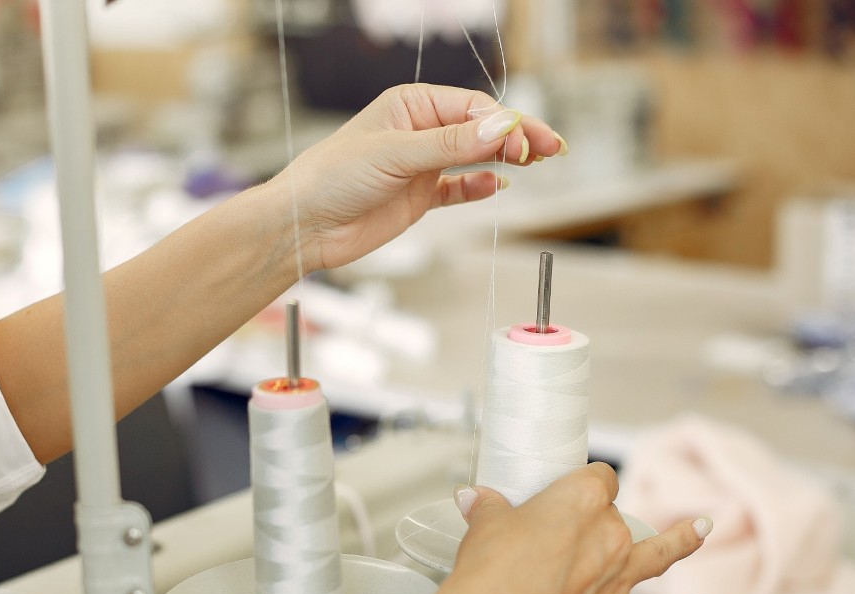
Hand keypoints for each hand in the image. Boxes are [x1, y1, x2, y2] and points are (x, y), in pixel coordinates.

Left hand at [269, 83, 564, 272]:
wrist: (305, 226)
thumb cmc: (331, 177)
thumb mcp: (395, 155)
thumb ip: (450, 144)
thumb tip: (500, 126)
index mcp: (410, 106)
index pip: (472, 108)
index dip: (504, 123)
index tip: (526, 141)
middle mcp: (418, 132)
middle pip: (480, 129)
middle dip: (515, 136)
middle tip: (549, 148)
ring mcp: (420, 165)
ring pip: (474, 156)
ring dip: (504, 158)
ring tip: (536, 161)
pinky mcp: (418, 198)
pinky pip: (459, 188)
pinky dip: (480, 187)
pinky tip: (499, 186)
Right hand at [450, 463, 728, 593]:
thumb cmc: (489, 572)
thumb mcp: (483, 526)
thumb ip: (488, 509)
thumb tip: (474, 498)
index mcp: (580, 500)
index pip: (598, 478)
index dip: (588, 482)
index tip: (578, 486)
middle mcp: (609, 535)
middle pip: (617, 517)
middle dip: (599, 523)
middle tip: (569, 536)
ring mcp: (619, 577)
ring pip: (662, 554)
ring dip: (684, 541)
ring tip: (703, 529)